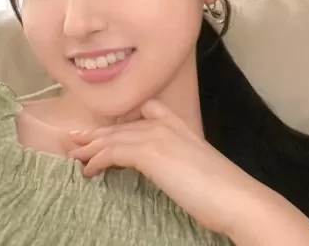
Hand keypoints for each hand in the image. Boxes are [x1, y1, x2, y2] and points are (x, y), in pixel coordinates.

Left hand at [66, 98, 266, 236]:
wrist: (234, 197)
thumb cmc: (220, 189)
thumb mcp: (194, 165)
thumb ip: (176, 158)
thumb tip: (162, 168)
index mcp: (178, 124)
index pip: (143, 111)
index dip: (120, 120)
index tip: (105, 129)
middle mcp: (165, 124)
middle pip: (120, 127)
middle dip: (95, 135)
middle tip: (74, 142)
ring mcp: (156, 136)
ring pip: (112, 138)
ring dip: (89, 148)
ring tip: (74, 157)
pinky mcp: (149, 152)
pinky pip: (112, 153)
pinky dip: (96, 161)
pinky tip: (88, 170)